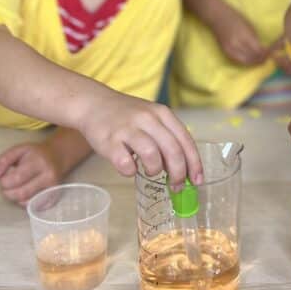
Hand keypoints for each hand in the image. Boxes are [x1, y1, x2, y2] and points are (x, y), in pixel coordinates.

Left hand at [0, 142, 64, 204]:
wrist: (57, 157)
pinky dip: (24, 202)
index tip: (2, 177)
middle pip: (21, 193)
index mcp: (39, 162)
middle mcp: (48, 176)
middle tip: (6, 185)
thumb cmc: (35, 153)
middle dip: (7, 192)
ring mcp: (52, 189)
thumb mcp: (19, 149)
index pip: (16, 178)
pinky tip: (24, 192)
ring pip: (26, 202)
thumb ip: (4, 159)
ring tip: (15, 187)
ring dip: (14, 197)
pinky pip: (33, 206)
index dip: (4, 181)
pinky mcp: (54, 198)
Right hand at [75, 92, 202, 184]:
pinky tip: (129, 168)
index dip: (194, 163)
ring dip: (155, 170)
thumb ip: (167, 137)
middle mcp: (147, 118)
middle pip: (172, 150)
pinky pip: (125, 163)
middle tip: (176, 186)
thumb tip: (184, 169)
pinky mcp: (109, 141)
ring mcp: (127, 129)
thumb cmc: (127, 116)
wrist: (92, 103)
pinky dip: (130, 171)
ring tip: (150, 171)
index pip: (186, 140)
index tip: (197, 180)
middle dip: (179, 173)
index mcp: (162, 113)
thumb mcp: (151, 117)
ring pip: (152, 155)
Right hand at [205, 0, 268, 64]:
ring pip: (246, 62)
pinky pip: (238, 60)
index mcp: (244, 36)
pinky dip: (247, 61)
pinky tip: (252, 59)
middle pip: (253, 58)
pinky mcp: (225, 51)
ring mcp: (230, 50)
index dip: (267, 54)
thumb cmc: (234, 16)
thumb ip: (255, 38)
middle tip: (270, 58)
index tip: (274, 53)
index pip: (259, 50)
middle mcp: (236, 45)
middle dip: (262, 59)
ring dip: (255, 62)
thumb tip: (263, 49)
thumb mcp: (249, 25)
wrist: (216, 16)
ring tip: (262, 60)